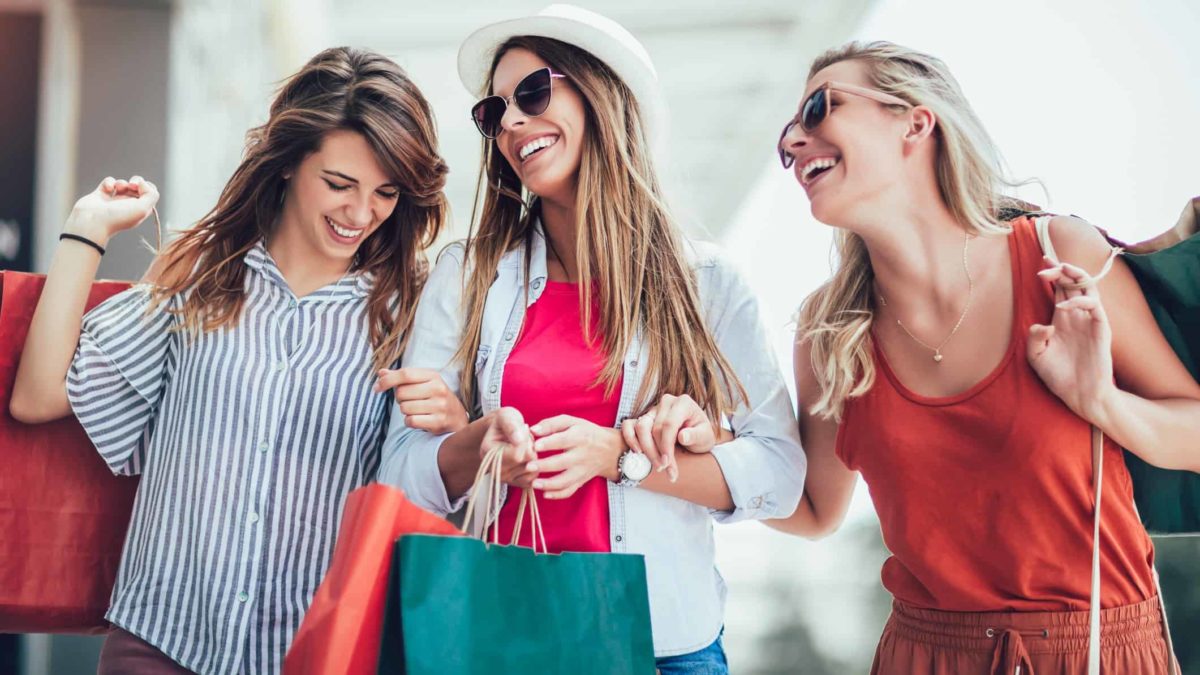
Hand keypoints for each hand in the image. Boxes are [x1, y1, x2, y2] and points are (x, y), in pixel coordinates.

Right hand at [64, 176, 158, 244]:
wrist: (91, 223)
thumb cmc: (118, 218)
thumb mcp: (142, 209)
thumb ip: (151, 195)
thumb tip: (142, 183)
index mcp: (139, 210)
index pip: (150, 194)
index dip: (147, 187)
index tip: (140, 188)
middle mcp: (128, 206)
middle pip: (138, 187)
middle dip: (136, 181)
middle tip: (131, 185)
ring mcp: (114, 201)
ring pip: (123, 184)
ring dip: (122, 183)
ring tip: (118, 188)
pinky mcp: (100, 196)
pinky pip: (108, 183)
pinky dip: (109, 182)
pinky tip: (108, 188)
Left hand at [375, 367, 468, 433]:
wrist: (457, 417)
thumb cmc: (434, 397)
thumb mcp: (422, 383)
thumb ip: (401, 377)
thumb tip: (381, 373)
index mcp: (433, 376)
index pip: (405, 374)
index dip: (387, 380)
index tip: (377, 388)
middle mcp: (438, 389)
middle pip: (401, 393)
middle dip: (399, 399)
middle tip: (410, 401)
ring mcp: (440, 406)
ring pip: (404, 408)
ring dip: (405, 411)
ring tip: (417, 410)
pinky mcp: (438, 422)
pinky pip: (410, 421)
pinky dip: (409, 422)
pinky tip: (419, 420)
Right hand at [480, 407, 537, 488]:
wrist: (502, 430)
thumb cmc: (505, 421)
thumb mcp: (506, 416)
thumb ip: (511, 426)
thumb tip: (519, 440)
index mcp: (488, 452)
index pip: (517, 455)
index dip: (526, 441)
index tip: (522, 430)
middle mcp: (494, 469)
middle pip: (526, 462)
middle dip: (531, 447)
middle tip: (523, 437)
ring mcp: (504, 478)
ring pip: (532, 469)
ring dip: (533, 455)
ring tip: (524, 445)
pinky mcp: (514, 483)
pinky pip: (534, 477)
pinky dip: (535, 466)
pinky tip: (527, 456)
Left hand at [527, 415, 623, 498]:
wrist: (609, 449)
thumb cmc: (585, 432)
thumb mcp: (572, 422)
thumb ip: (551, 424)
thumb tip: (532, 430)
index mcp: (579, 437)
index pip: (562, 440)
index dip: (548, 443)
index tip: (534, 446)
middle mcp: (581, 455)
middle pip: (562, 462)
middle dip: (544, 466)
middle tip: (528, 466)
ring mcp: (582, 470)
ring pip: (566, 481)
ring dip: (549, 484)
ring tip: (533, 483)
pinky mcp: (581, 481)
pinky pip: (570, 491)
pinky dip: (558, 495)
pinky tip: (545, 494)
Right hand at [620, 394, 720, 481]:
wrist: (696, 433)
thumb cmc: (701, 433)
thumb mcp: (705, 436)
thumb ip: (696, 435)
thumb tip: (683, 436)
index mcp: (683, 403)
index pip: (669, 424)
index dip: (666, 446)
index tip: (667, 462)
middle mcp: (666, 402)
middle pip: (654, 428)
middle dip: (657, 452)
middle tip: (664, 469)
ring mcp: (653, 409)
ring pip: (641, 427)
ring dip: (646, 449)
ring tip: (656, 465)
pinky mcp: (644, 417)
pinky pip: (629, 425)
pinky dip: (630, 438)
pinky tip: (637, 452)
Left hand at [1027, 260, 1115, 420]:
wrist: (1079, 395)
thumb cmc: (1058, 376)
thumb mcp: (1036, 357)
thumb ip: (1034, 338)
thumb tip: (1043, 324)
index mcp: (1062, 319)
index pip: (1060, 288)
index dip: (1053, 273)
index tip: (1041, 264)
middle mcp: (1076, 316)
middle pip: (1073, 282)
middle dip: (1061, 269)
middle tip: (1045, 263)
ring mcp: (1090, 321)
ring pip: (1089, 288)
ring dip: (1076, 275)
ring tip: (1060, 270)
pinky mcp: (1101, 329)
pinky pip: (1095, 307)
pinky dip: (1080, 301)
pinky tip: (1062, 307)